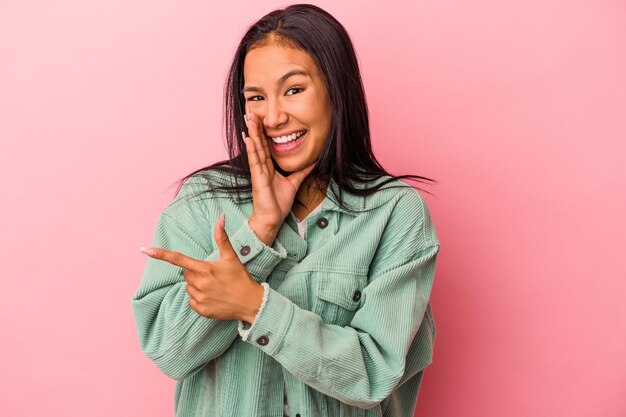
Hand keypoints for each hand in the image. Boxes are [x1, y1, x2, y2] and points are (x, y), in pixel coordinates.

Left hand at [140, 213, 263, 322]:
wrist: (250, 302)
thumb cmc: (241, 278)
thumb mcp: (231, 257)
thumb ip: (221, 238)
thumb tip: (220, 218)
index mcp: (205, 268)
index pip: (178, 259)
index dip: (160, 254)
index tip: (145, 250)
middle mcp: (200, 283)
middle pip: (185, 274)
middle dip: (195, 272)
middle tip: (212, 275)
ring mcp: (199, 298)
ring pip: (188, 287)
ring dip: (197, 285)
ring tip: (215, 287)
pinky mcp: (201, 310)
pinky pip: (192, 301)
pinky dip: (199, 298)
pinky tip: (213, 297)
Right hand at [242, 107, 315, 243]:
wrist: (272, 219)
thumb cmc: (278, 203)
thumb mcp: (294, 183)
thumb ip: (301, 171)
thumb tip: (313, 162)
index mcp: (268, 167)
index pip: (265, 145)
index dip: (263, 131)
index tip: (261, 118)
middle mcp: (262, 167)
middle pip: (258, 143)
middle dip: (255, 127)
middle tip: (251, 111)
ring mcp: (258, 172)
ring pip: (255, 148)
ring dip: (252, 133)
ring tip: (249, 118)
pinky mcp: (258, 178)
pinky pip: (255, 161)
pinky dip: (252, 149)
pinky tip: (248, 138)